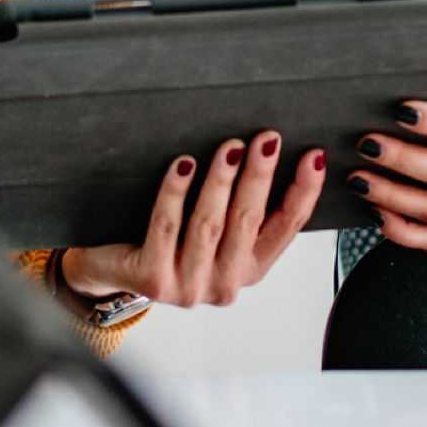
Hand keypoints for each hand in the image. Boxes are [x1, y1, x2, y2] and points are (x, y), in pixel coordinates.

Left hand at [62, 132, 325, 308]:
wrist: (112, 271)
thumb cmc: (170, 240)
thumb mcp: (216, 229)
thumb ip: (244, 207)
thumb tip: (274, 152)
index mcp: (249, 269)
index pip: (286, 229)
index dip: (303, 192)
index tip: (313, 156)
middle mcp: (224, 284)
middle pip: (248, 222)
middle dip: (260, 177)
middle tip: (268, 139)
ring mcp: (188, 286)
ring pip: (209, 224)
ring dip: (222, 181)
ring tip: (231, 147)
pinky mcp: (153, 279)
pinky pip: (166, 226)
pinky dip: (176, 192)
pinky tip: (184, 164)